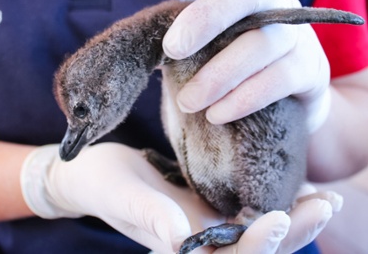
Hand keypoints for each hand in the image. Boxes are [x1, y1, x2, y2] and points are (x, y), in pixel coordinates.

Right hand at [21, 143, 341, 252]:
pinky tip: (292, 178)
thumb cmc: (99, 184)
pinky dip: (272, 194)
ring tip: (323, 194)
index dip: (256, 246)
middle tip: (325, 202)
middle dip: (293, 232)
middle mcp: (200, 241)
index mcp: (180, 250)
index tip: (279, 217)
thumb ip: (149, 216)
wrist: (93, 172)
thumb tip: (179, 239)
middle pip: (254, 247)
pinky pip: (245, 203)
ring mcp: (206, 221)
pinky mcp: (207, 200)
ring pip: (256, 227)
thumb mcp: (122, 195)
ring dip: (292, 215)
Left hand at [153, 0, 330, 132]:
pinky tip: (216, 115)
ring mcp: (297, 35)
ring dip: (217, 75)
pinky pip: (279, 79)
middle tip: (172, 48)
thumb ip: (189, 42)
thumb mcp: (214, 51)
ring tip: (187, 102)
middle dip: (206, 17)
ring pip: (260, 43)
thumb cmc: (238, 72)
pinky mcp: (311, 69)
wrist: (289, 105)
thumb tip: (150, 51)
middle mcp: (275, 5)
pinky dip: (242, 99)